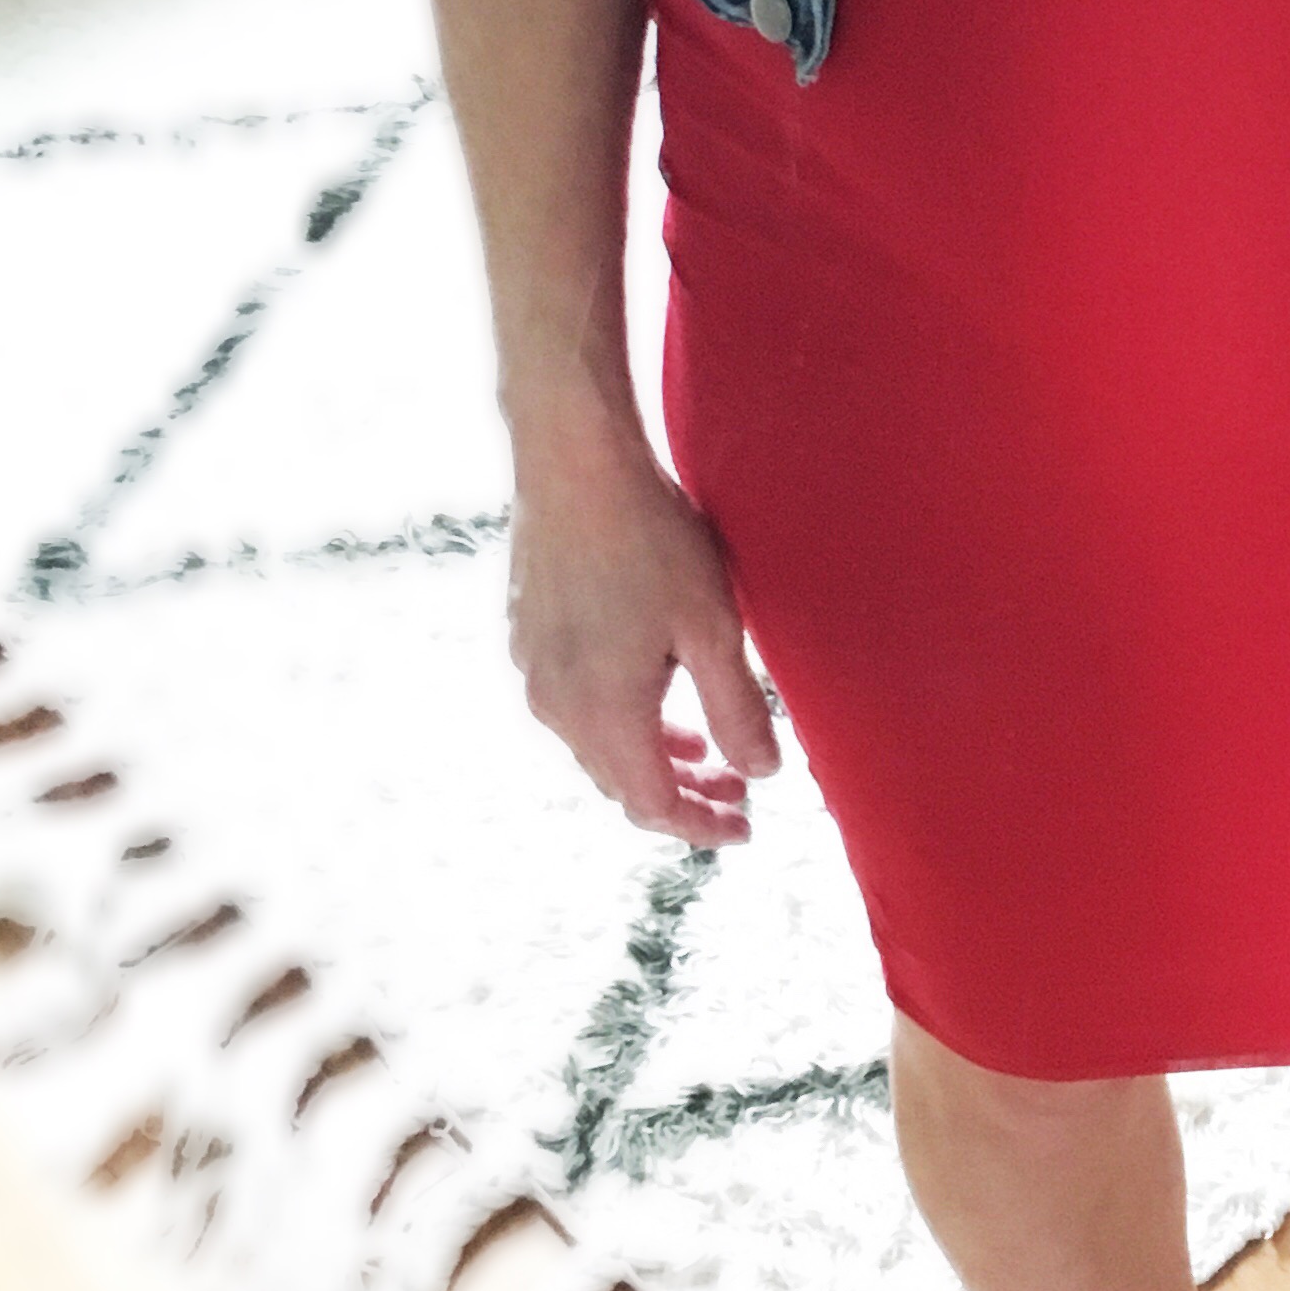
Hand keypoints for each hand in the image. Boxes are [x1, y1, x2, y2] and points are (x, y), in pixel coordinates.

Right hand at [507, 428, 779, 848]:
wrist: (573, 463)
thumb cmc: (652, 539)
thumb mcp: (713, 627)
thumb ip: (738, 709)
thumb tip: (764, 774)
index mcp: (603, 713)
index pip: (653, 806)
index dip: (703, 827)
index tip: (748, 826)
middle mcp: (556, 706)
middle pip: (621, 783)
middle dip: (683, 795)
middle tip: (738, 790)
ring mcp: (533, 672)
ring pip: (596, 746)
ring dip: (651, 756)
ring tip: (702, 746)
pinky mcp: (526, 638)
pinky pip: (575, 706)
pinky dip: (621, 719)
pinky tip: (654, 691)